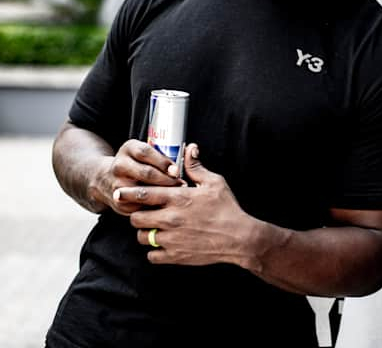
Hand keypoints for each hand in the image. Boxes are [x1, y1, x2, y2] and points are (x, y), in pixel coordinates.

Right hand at [93, 139, 184, 215]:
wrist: (106, 180)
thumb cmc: (137, 164)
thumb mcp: (144, 152)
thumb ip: (165, 153)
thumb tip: (193, 150)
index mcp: (128, 148)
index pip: (146, 152)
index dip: (163, 161)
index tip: (176, 170)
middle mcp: (120, 165)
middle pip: (146, 172)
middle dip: (166, 180)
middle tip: (181, 184)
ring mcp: (117, 184)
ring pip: (142, 191)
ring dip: (161, 195)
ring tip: (176, 196)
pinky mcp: (119, 202)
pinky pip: (139, 206)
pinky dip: (153, 208)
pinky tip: (165, 207)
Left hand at [116, 144, 250, 265]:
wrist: (239, 238)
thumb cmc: (227, 208)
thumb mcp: (214, 182)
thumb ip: (196, 166)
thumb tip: (190, 147)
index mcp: (177, 199)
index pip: (143, 194)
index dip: (128, 193)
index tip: (119, 192)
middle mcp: (170, 219)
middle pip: (136, 218)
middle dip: (137, 214)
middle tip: (145, 212)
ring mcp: (172, 240)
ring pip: (142, 237)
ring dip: (145, 232)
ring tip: (154, 228)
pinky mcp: (176, 256)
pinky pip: (152, 256)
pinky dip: (154, 251)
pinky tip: (163, 244)